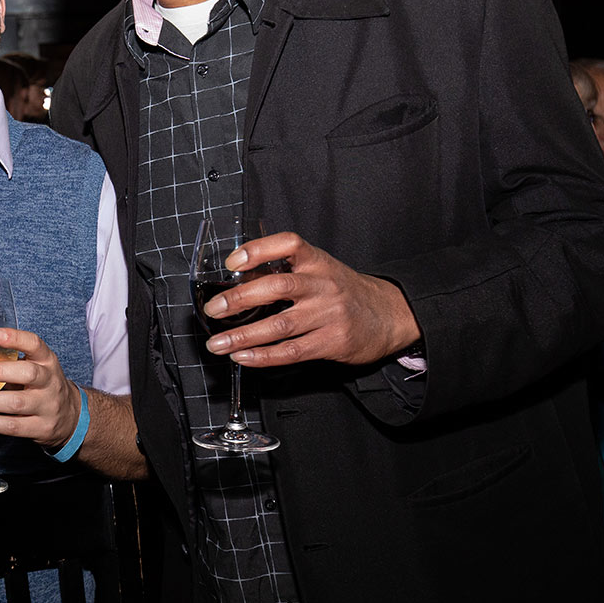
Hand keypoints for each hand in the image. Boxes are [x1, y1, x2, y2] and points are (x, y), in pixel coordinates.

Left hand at [0, 327, 79, 449]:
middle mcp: (50, 382)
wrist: (70, 416)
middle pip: (28, 374)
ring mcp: (47, 406)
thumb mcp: (36, 366)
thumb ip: (11, 361)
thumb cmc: (43, 386)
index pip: (35, 344)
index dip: (15, 338)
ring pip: (17, 403)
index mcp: (47, 361)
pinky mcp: (41, 428)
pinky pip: (14, 426)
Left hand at [201, 231, 419, 366]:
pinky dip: (264, 356)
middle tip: (213, 309)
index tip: (232, 261)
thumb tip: (238, 281)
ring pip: (280, 324)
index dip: (258, 249)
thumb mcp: (321, 269)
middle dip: (240, 298)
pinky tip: (243, 358)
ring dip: (243, 336)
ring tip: (218, 343)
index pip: (288, 244)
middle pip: (277, 286)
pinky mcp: (332, 342)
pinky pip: (292, 351)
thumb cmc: (345, 291)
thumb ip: (287, 271)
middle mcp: (322, 284)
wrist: (390, 314)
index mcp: (317, 261)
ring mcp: (328, 314)